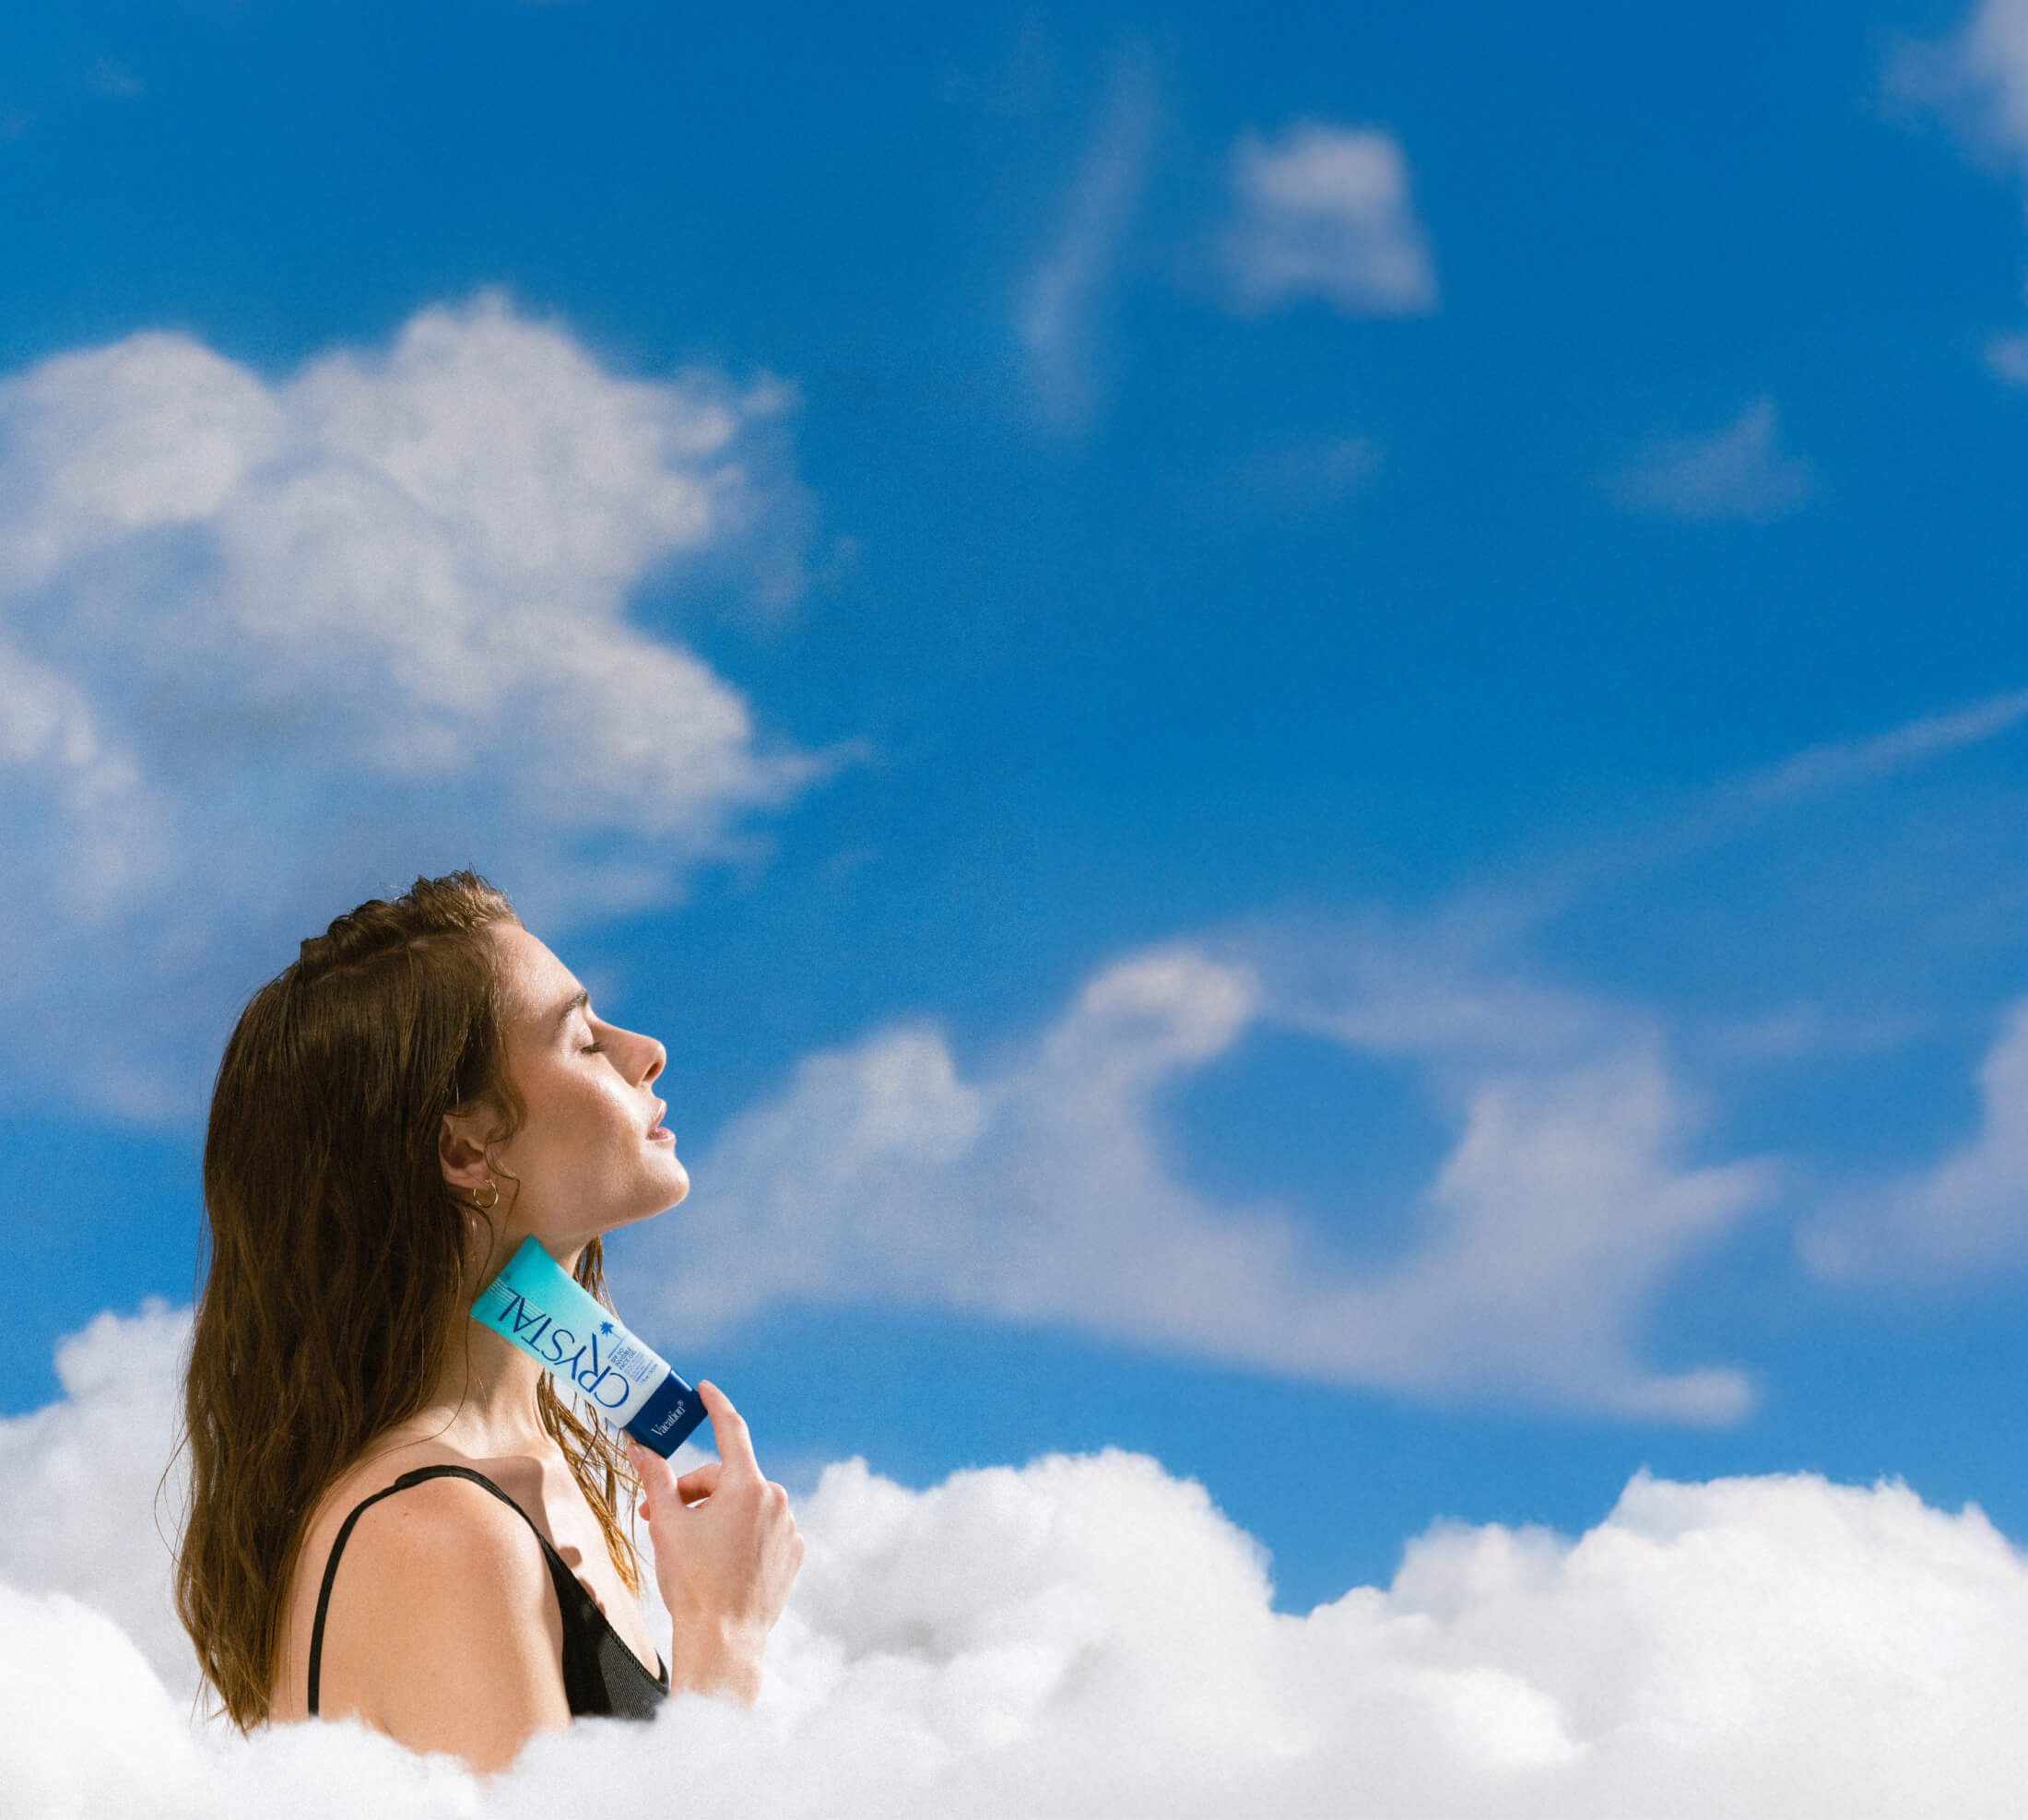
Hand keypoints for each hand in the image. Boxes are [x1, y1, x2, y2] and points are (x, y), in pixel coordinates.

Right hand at [627, 1381, 804, 1702]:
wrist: (723, 1641)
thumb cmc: (693, 1584)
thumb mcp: (666, 1525)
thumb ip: (655, 1480)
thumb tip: (640, 1449)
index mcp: (746, 1486)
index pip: (731, 1430)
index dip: (716, 1405)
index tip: (706, 1389)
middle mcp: (776, 1500)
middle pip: (728, 1478)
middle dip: (693, 1490)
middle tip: (660, 1513)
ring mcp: (789, 1527)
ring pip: (745, 1504)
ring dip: (717, 1513)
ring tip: (690, 1544)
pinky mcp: (794, 1552)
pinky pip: (764, 1528)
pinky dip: (741, 1533)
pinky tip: (720, 1559)